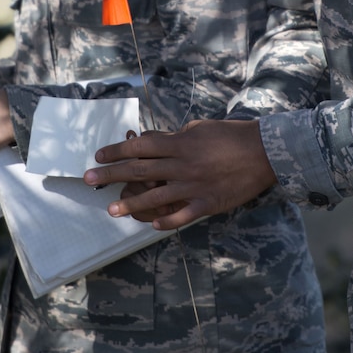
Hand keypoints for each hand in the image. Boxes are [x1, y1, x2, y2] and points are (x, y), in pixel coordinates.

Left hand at [86, 119, 276, 228]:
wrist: (265, 152)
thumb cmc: (232, 136)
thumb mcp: (200, 128)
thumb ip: (176, 137)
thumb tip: (154, 141)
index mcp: (179, 143)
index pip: (140, 146)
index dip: (116, 150)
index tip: (99, 155)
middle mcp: (182, 164)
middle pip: (139, 170)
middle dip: (110, 174)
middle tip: (87, 179)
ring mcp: (194, 186)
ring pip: (155, 197)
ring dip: (130, 204)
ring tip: (111, 210)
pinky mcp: (207, 203)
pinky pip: (182, 215)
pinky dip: (165, 220)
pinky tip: (150, 224)